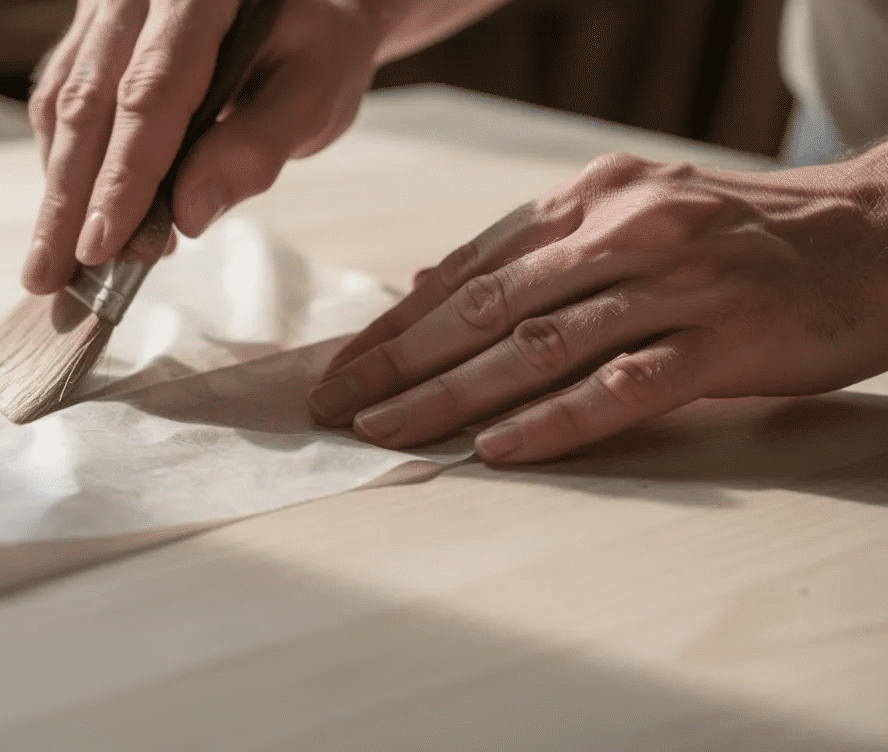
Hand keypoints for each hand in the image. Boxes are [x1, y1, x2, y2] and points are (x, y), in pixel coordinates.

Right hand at [19, 0, 389, 293]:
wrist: (302, 9)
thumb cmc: (311, 50)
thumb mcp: (314, 94)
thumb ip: (257, 148)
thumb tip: (188, 215)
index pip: (152, 93)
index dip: (123, 177)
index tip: (100, 246)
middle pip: (88, 103)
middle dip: (68, 200)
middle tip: (49, 275)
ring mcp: (107, 11)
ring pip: (61, 105)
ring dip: (56, 192)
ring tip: (55, 265)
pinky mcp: (90, 38)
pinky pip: (59, 103)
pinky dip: (64, 168)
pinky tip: (76, 219)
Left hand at [308, 147, 887, 463]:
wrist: (875, 238)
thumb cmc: (736, 236)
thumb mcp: (628, 213)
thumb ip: (533, 249)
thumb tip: (427, 284)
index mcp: (591, 198)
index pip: (469, 268)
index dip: (398, 322)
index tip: (343, 364)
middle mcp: (624, 230)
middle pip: (486, 307)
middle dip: (399, 361)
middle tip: (336, 403)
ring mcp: (674, 283)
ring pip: (539, 347)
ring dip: (451, 395)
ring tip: (388, 431)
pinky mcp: (723, 339)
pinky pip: (621, 386)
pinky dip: (554, 421)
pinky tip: (497, 448)